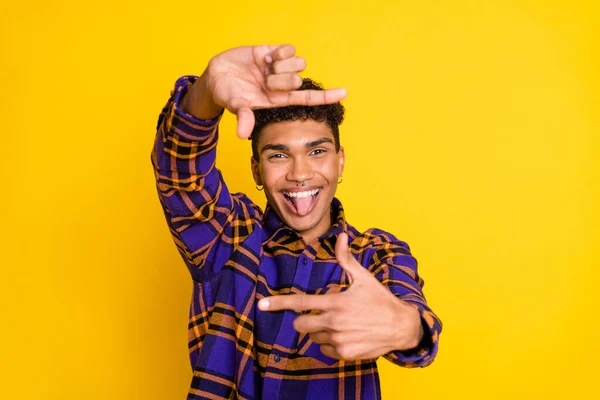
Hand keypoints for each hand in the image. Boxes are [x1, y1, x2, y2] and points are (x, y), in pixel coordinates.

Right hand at [185, 44, 347, 138]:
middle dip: (282, 80)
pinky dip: (280, 52)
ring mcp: (279, 68)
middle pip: (298, 80)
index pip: (308, 99)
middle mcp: (282, 84)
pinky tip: (267, 57)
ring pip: (298, 64)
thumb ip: (243, 118)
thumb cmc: (228, 95)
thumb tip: (241, 134)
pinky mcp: (273, 52)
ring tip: (265, 69)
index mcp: (278, 100)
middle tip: (265, 81)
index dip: (327, 96)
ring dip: (282, 66)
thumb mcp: (236, 106)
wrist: (216, 76)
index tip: (345, 93)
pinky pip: (289, 49)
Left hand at [258, 233, 423, 360]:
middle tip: (319, 313)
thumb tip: (341, 236)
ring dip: (320, 331)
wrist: (401, 327)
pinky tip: (346, 335)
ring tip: (340, 323)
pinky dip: (330, 344)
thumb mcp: (364, 278)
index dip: (279, 303)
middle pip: (300, 325)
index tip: (262, 305)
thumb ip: (346, 259)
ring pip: (313, 337)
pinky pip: (325, 350)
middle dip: (304, 319)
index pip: (300, 303)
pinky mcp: (345, 355)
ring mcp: (339, 341)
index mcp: (336, 302)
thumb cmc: (381, 300)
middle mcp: (334, 323)